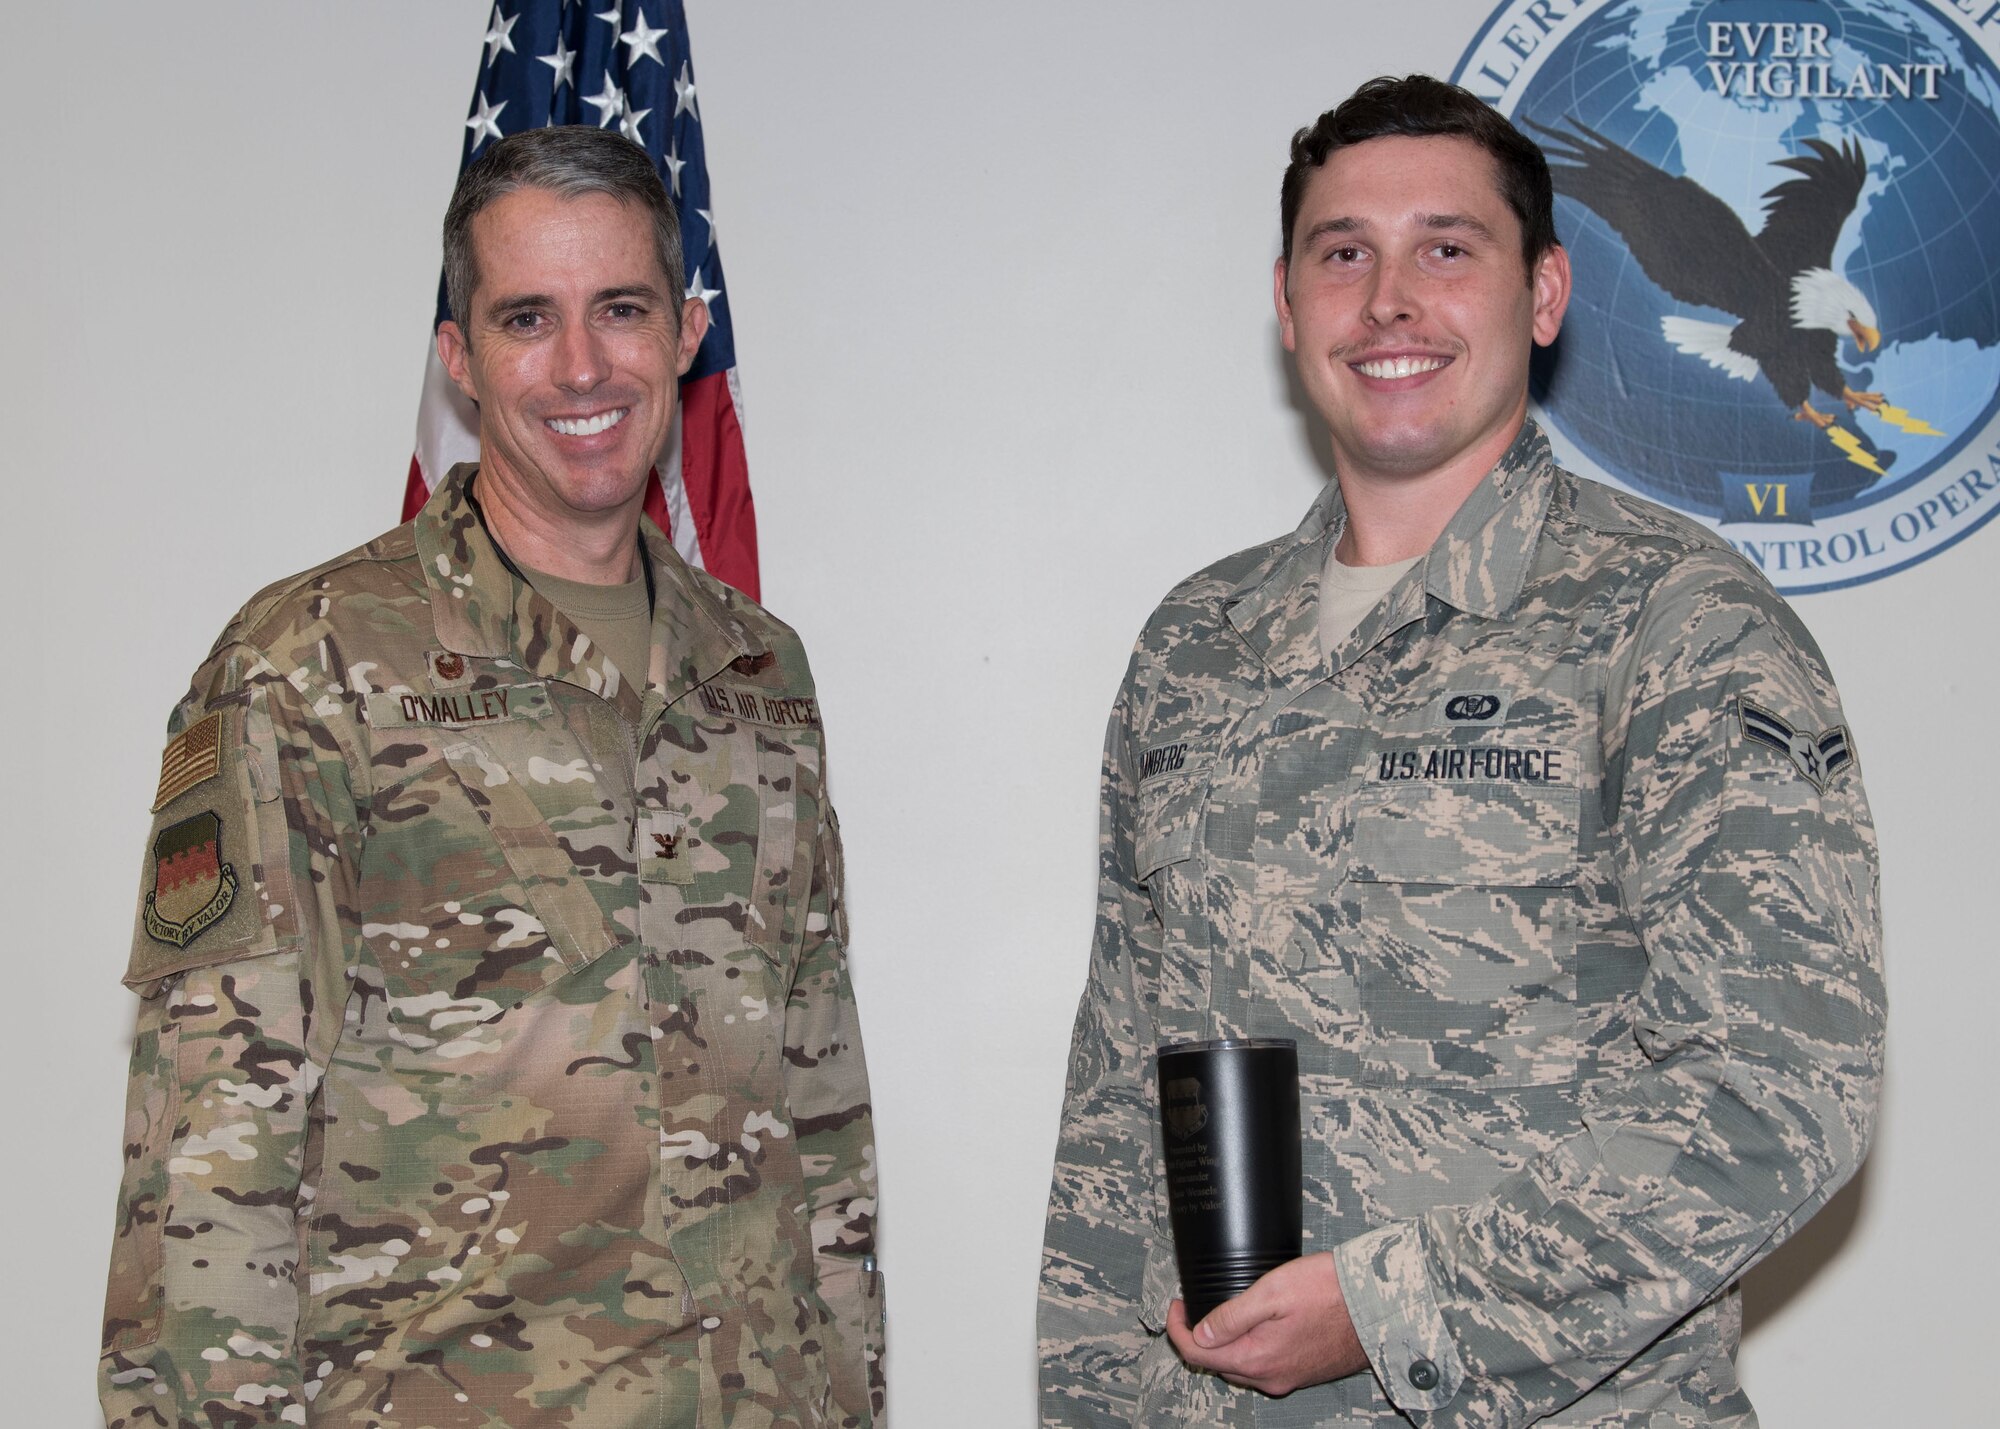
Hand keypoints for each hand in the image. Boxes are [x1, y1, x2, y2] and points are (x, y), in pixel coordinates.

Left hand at [1165, 1252, 1366, 1396]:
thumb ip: (1232, 1316)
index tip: (1175, 1305)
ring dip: (1224, 1343)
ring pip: (1240, 1365)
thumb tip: (1201, 1333)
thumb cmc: (1329, 1292)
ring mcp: (1288, 1377)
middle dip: (1199, 1336)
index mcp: (1257, 1359)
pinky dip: (1249, 1347)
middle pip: (1217, 1363)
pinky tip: (1254, 1325)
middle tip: (1194, 1305)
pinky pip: (1264, 1365)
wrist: (1376, 1305)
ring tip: (1221, 1312)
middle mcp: (1271, 1377)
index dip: (1177, 1328)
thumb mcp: (1271, 1292)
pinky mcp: (1303, 1372)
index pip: (1198, 1354)